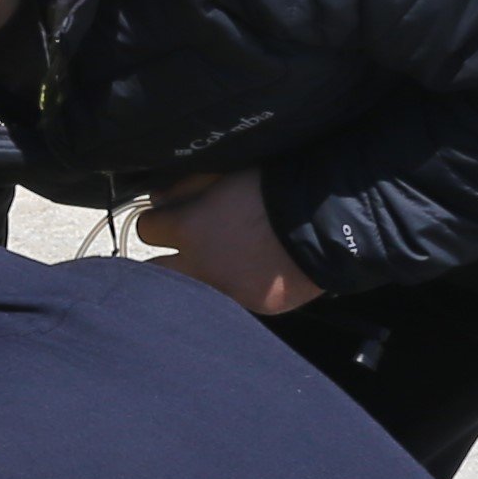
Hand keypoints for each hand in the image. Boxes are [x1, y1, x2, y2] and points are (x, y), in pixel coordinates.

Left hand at [132, 167, 324, 315]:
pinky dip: (235, 288)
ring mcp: (228, 291)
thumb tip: (158, 199)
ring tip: (219, 264)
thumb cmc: (279, 186)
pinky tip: (251, 274)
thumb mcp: (226, 172)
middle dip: (162, 262)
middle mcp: (200, 267)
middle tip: (180, 251)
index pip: (146, 229)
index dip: (157, 221)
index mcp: (189, 229)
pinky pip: (232, 301)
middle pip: (154, 273)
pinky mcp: (257, 306)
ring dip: (196, 279)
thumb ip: (186, 187)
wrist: (332, 219)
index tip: (167, 218)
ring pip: (191, 292)